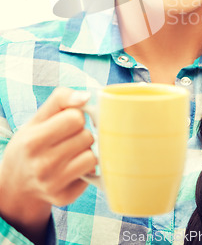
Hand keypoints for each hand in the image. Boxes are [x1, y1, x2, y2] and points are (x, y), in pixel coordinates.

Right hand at [0, 87, 96, 243]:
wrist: (16, 183)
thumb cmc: (31, 143)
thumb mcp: (37, 118)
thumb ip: (61, 99)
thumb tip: (86, 97)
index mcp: (33, 140)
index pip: (76, 118)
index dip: (76, 116)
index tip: (68, 121)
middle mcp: (42, 165)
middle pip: (86, 137)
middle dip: (82, 133)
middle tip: (68, 138)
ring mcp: (53, 184)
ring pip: (92, 157)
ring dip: (86, 151)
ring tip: (72, 152)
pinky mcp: (64, 198)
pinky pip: (91, 174)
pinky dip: (85, 168)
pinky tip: (72, 168)